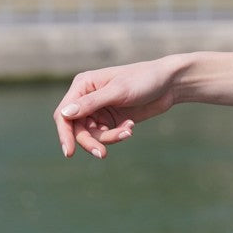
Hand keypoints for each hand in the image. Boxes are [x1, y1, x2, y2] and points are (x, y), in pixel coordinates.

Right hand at [53, 57, 179, 158]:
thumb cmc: (144, 80)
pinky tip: (130, 127)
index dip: (64, 133)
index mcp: (84, 85)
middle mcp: (87, 98)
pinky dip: (116, 135)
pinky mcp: (111, 119)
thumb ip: (91, 103)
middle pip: (76, 129)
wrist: (169, 83)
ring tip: (128, 131)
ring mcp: (99, 109)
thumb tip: (64, 114)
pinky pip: (106, 135)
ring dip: (108, 137)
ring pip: (92, 135)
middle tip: (103, 153)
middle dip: (90, 141)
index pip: (63, 113)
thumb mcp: (119, 91)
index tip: (69, 152)